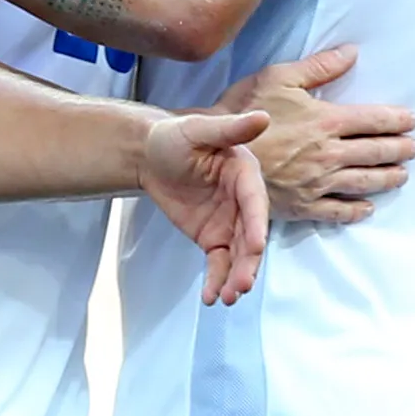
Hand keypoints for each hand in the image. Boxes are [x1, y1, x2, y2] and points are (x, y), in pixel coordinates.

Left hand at [141, 106, 271, 304]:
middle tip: (242, 286)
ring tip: (229, 298)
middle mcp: (243, 202)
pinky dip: (217, 281)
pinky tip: (211, 298)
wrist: (151, 155)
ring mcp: (230, 223)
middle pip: (250, 237)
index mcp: (245, 175)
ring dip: (236, 278)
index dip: (256, 224)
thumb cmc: (175, 137)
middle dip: (248, 263)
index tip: (255, 246)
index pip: (255, 202)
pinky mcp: (214, 239)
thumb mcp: (199, 131)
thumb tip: (264, 117)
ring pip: (238, 256)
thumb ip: (231, 129)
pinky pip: (219, 264)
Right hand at [227, 42, 414, 225]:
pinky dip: (356, 210)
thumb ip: (319, 67)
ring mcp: (316, 183)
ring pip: (363, 182)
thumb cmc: (244, 109)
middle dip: (400, 149)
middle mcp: (327, 154)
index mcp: (325, 121)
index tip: (412, 120)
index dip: (397, 120)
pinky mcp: (301, 205)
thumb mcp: (278, 77)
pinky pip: (336, 212)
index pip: (374, 120)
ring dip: (388, 178)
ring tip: (402, 175)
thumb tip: (352, 52)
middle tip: (414, 148)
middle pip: (376, 152)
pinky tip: (367, 208)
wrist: (211, 150)